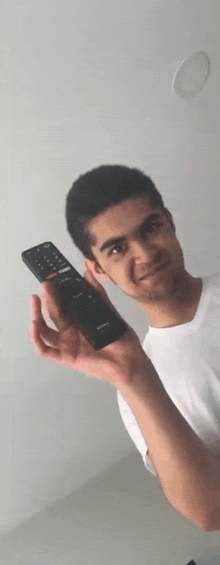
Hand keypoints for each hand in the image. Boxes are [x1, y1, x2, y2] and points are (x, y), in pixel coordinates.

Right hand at [29, 264, 146, 386]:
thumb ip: (97, 292)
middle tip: (47, 284)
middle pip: (53, 313)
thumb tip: (88, 272)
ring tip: (36, 299)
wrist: (129, 360)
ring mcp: (66, 344)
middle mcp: (69, 331)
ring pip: (43, 329)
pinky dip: (36, 337)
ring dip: (36, 314)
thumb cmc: (121, 338)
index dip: (56, 291)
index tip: (53, 278)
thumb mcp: (109, 310)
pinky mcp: (65, 357)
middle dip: (48, 298)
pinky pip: (44, 349)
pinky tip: (34, 323)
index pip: (63, 303)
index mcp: (79, 319)